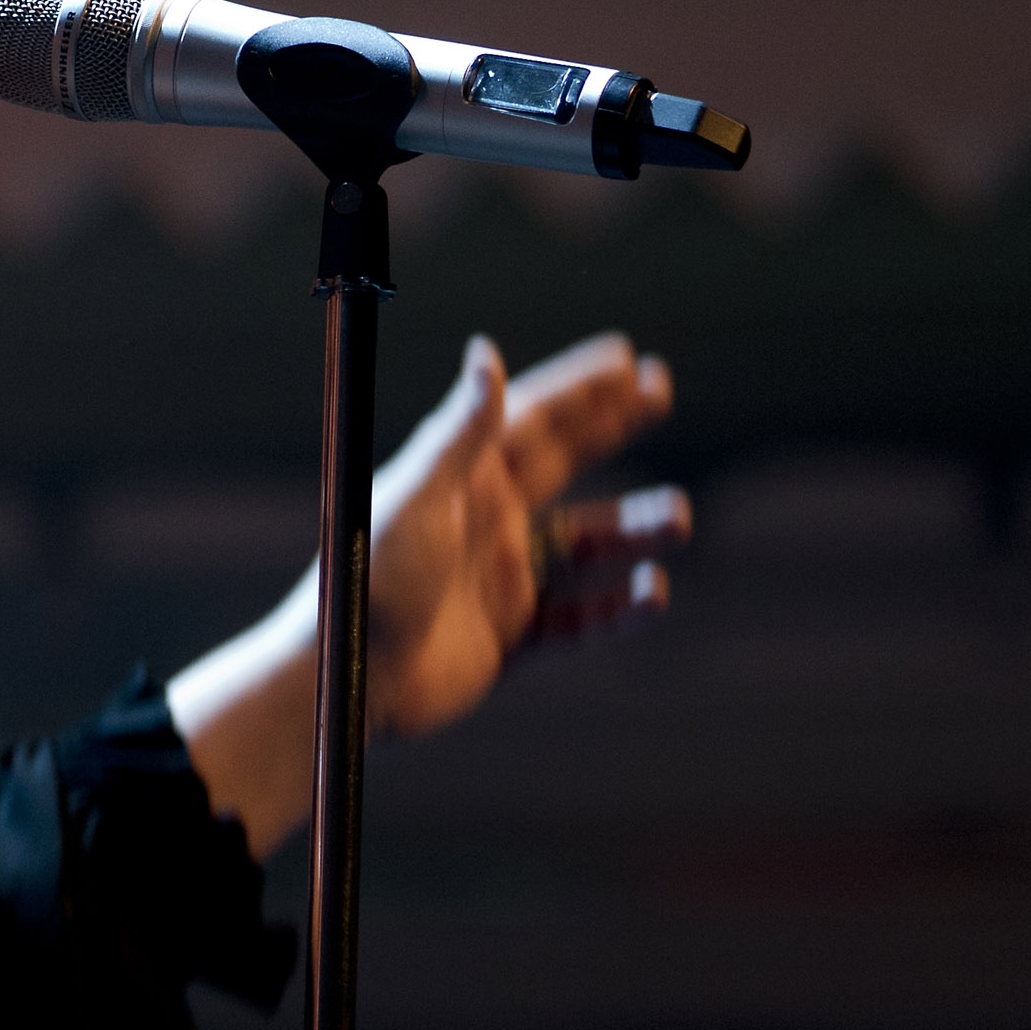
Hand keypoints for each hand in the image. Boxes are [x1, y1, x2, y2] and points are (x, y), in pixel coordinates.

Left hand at [166, 332, 688, 857]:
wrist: (351, 678)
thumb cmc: (371, 579)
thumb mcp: (419, 497)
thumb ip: (461, 432)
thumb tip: (487, 352)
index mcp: (462, 482)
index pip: (531, 419)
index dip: (580, 388)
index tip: (627, 357)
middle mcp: (485, 522)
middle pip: (563, 461)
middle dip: (614, 424)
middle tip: (664, 386)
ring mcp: (500, 578)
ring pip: (585, 543)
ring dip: (634, 526)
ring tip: (679, 515)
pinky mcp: (510, 636)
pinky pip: (581, 618)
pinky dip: (620, 608)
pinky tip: (654, 593)